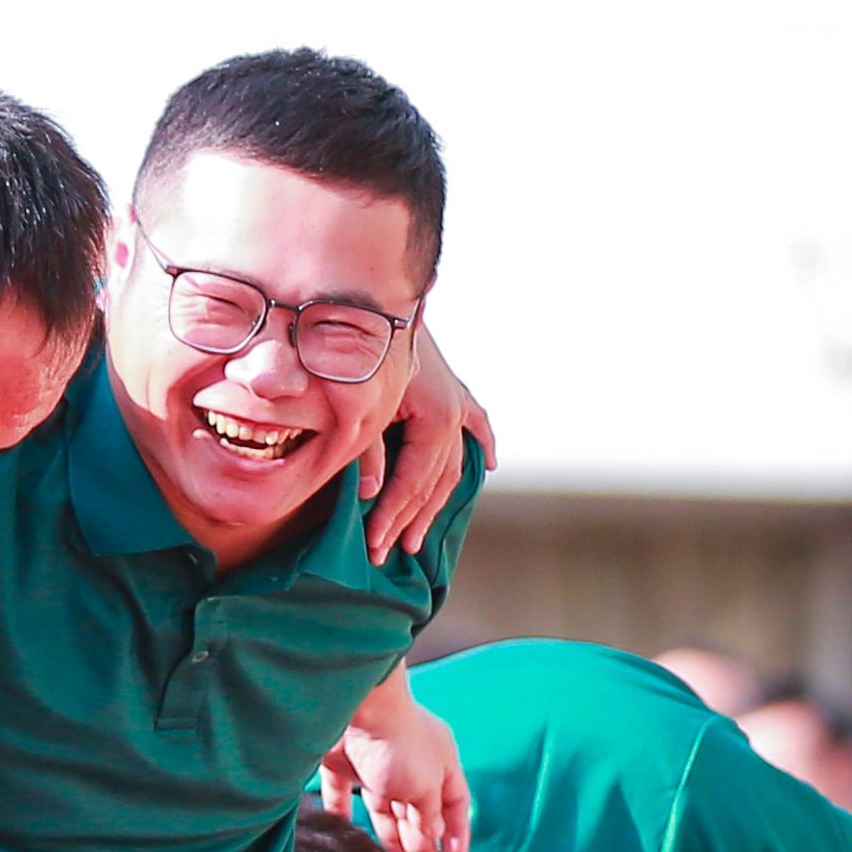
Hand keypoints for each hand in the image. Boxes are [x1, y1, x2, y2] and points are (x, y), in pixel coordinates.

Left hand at [325, 685, 466, 851]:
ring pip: (384, 806)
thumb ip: (430, 816)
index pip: (455, 802)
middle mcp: (409, 762)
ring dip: (392, 837)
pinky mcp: (341, 760)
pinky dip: (343, 813)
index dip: (457, 832)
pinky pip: (341, 794)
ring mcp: (375, 762)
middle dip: (424, 845)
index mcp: (439, 761)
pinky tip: (347, 835)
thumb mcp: (426, 787)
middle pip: (419, 810)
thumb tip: (433, 836)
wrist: (354, 706)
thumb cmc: (399, 742)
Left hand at [357, 332, 489, 562]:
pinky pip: (476, 424)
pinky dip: (483, 442)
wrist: (379, 299)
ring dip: (436, 502)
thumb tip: (370, 493)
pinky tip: (491, 463)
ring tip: (417, 535)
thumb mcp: (360, 402)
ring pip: (452, 465)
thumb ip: (366, 449)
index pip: (415, 482)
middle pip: (435, 482)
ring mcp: (456, 403)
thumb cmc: (368, 348)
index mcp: (437, 417)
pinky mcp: (452, 391)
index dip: (393, 515)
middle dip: (409, 519)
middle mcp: (454, 414)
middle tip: (387, 552)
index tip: (375, 543)